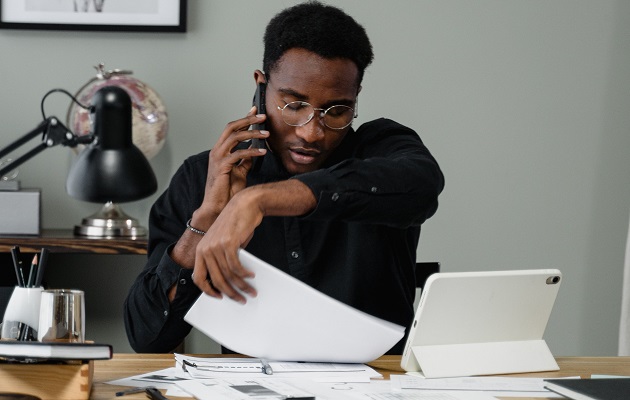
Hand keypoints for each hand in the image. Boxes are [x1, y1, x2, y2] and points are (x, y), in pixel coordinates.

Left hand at [192, 188, 262, 303]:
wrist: (245, 205)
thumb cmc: (236, 224)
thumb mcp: (223, 242)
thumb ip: (222, 259)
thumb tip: (230, 281)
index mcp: (201, 250)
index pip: (198, 278)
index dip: (208, 291)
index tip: (219, 297)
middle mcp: (205, 249)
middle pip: (216, 280)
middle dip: (230, 293)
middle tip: (241, 300)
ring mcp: (215, 246)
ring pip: (228, 275)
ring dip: (242, 286)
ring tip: (251, 291)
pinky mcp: (228, 243)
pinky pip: (236, 266)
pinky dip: (244, 274)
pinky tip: (251, 276)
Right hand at [196, 107, 267, 223]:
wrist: (217, 206)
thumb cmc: (227, 191)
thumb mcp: (239, 172)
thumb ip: (244, 161)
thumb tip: (253, 152)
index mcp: (220, 150)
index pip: (232, 129)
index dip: (244, 118)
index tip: (256, 111)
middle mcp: (217, 150)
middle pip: (231, 127)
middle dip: (248, 119)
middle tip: (263, 117)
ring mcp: (217, 158)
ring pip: (235, 137)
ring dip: (252, 134)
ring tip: (267, 135)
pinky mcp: (221, 166)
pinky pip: (238, 154)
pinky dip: (252, 151)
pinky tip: (262, 152)